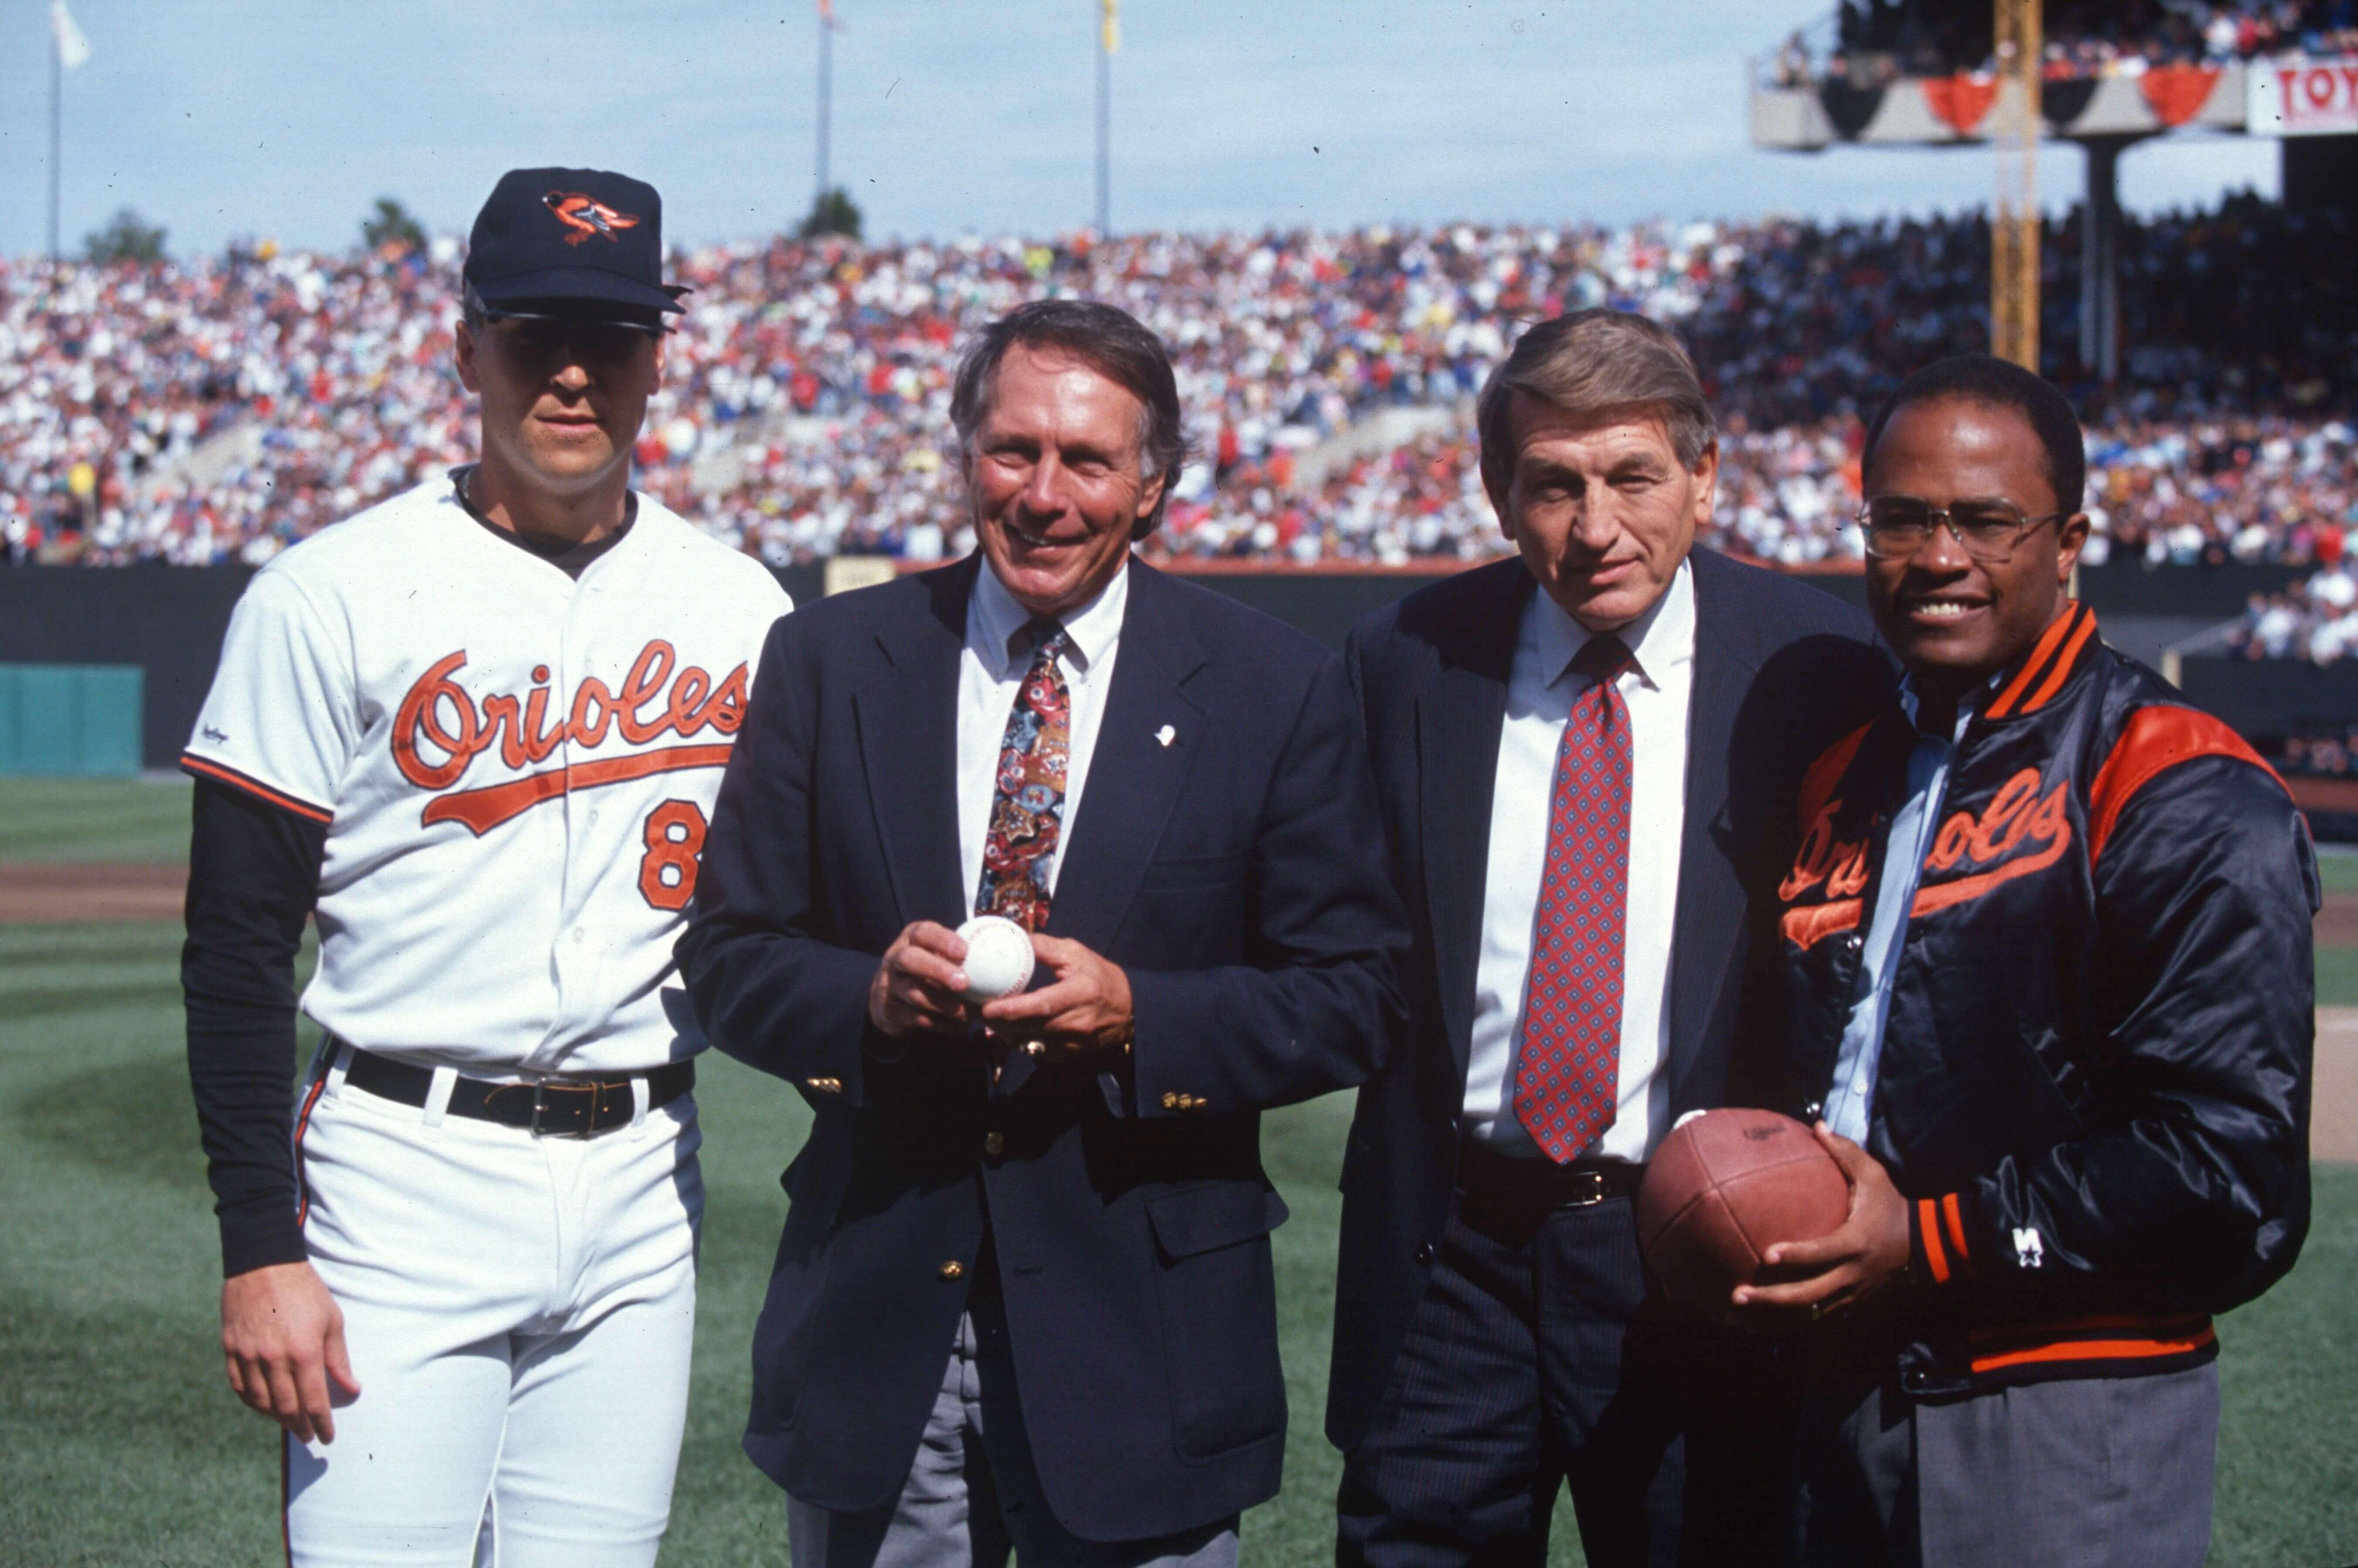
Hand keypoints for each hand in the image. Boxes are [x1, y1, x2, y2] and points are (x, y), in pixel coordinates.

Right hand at [221, 1261, 358, 1443]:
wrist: (264, 1264)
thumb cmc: (305, 1291)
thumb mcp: (331, 1320)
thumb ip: (339, 1359)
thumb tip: (352, 1389)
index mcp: (304, 1352)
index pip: (314, 1401)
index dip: (321, 1423)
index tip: (327, 1437)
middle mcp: (274, 1359)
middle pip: (286, 1408)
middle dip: (299, 1427)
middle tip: (308, 1436)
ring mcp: (249, 1356)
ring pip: (260, 1402)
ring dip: (275, 1418)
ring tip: (289, 1423)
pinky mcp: (231, 1350)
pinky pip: (239, 1387)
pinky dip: (252, 1402)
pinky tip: (263, 1406)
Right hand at [868, 921, 977, 1038]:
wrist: (888, 996)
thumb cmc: (926, 968)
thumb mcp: (936, 953)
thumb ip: (957, 954)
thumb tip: (998, 958)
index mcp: (911, 939)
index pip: (923, 933)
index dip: (943, 941)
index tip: (965, 951)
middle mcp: (895, 958)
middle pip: (910, 960)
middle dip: (938, 970)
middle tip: (963, 983)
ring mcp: (889, 985)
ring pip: (913, 993)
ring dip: (943, 1004)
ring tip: (967, 1013)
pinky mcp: (890, 1010)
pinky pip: (914, 1017)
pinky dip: (939, 1023)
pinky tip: (959, 1026)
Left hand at [979, 934, 1132, 1057]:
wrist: (1130, 1010)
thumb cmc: (1101, 977)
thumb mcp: (1077, 954)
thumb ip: (1045, 947)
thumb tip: (1015, 938)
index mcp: (1080, 993)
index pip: (1041, 1005)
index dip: (1012, 1009)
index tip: (987, 1008)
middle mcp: (1077, 1022)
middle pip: (1030, 1028)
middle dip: (999, 1022)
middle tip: (973, 1011)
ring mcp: (1074, 1043)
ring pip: (1030, 1043)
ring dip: (1005, 1033)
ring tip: (986, 1019)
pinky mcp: (1070, 1054)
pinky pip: (1037, 1052)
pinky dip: (1020, 1042)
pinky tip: (1008, 1030)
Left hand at [1731, 1122, 1910, 1319]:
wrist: (1923, 1247)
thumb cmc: (1891, 1206)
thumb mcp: (1875, 1176)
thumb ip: (1845, 1153)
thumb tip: (1816, 1125)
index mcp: (1856, 1243)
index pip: (1824, 1252)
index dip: (1797, 1255)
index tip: (1767, 1255)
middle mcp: (1852, 1274)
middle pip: (1810, 1295)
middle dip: (1772, 1298)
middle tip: (1737, 1293)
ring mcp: (1851, 1294)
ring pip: (1809, 1313)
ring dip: (1773, 1316)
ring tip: (1736, 1313)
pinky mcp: (1849, 1304)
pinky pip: (1815, 1318)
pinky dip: (1787, 1322)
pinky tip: (1755, 1323)